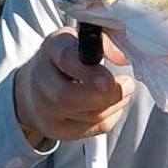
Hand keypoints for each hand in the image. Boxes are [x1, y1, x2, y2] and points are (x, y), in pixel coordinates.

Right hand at [13, 27, 135, 147]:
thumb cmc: (70, 55)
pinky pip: (92, 128)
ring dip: (114, 104)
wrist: (41, 81)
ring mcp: (44, 108)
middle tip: (127, 85)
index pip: (67, 59)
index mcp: (52, 48)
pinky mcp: (56, 129)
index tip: (111, 77)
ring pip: (86, 116)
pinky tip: (111, 104)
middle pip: (68, 98)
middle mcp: (41, 79)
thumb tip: (122, 57)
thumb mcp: (86, 38)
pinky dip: (110, 117)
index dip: (91, 71)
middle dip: (106, 96)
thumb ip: (106, 42)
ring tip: (123, 91)